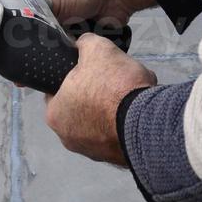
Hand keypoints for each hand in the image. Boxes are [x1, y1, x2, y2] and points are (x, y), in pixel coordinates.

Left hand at [45, 33, 156, 164]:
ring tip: (129, 92)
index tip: (89, 68)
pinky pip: (117, 132)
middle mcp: (68, 138)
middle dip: (97, 90)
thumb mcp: (97, 48)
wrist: (146, 122)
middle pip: (81, 104)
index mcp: (55, 114)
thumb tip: (82, 44)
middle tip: (112, 78)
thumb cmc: (113, 86)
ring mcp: (92, 151)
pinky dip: (125, 120)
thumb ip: (84, 43)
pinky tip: (137, 108)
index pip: (57, 89)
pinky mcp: (115, 158)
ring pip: (101, 119)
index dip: (73, 75)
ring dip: (113, 106)